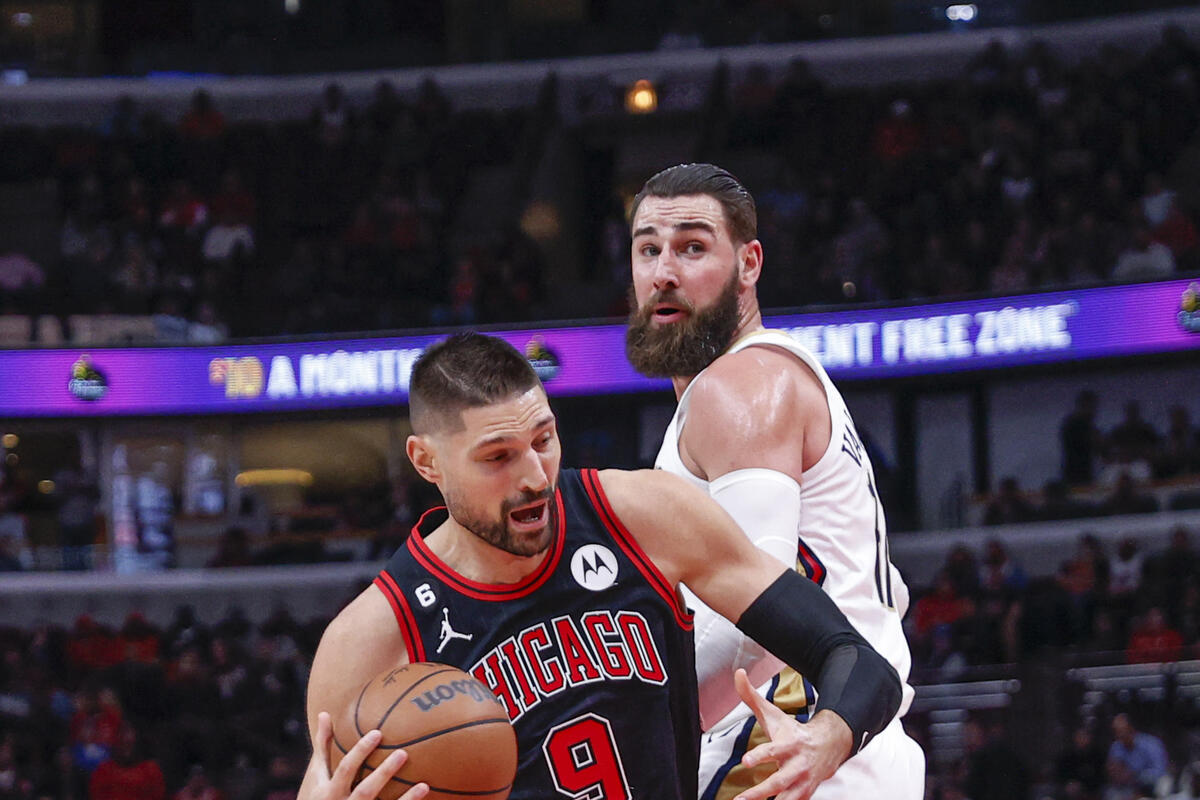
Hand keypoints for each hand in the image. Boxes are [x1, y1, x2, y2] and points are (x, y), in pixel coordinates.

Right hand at [299, 711, 428, 799]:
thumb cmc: (316, 795)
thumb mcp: (317, 773)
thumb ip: (323, 746)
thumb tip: (324, 713)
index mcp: (328, 792)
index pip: (346, 769)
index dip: (360, 751)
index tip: (378, 733)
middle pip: (365, 790)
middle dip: (384, 773)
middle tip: (403, 753)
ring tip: (423, 785)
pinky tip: (423, 795)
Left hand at [730, 669, 852, 799]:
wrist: (830, 746)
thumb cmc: (793, 731)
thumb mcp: (774, 714)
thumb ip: (752, 696)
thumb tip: (738, 673)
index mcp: (789, 745)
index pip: (772, 751)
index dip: (759, 756)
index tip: (745, 761)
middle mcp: (797, 766)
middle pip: (778, 782)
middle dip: (759, 793)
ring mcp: (802, 783)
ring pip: (786, 799)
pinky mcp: (804, 794)